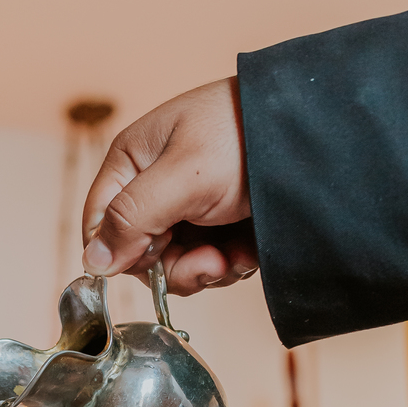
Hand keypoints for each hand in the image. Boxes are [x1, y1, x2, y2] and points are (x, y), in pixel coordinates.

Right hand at [81, 79, 257, 292]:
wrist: (315, 135)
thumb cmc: (244, 136)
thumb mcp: (182, 176)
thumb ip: (131, 217)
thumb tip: (92, 261)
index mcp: (131, 162)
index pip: (98, 225)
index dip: (121, 252)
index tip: (156, 255)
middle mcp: (153, 187)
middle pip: (138, 255)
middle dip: (175, 267)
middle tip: (211, 260)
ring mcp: (186, 209)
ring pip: (174, 267)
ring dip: (206, 270)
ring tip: (234, 255)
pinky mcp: (217, 226)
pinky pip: (207, 265)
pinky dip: (228, 266)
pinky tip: (248, 251)